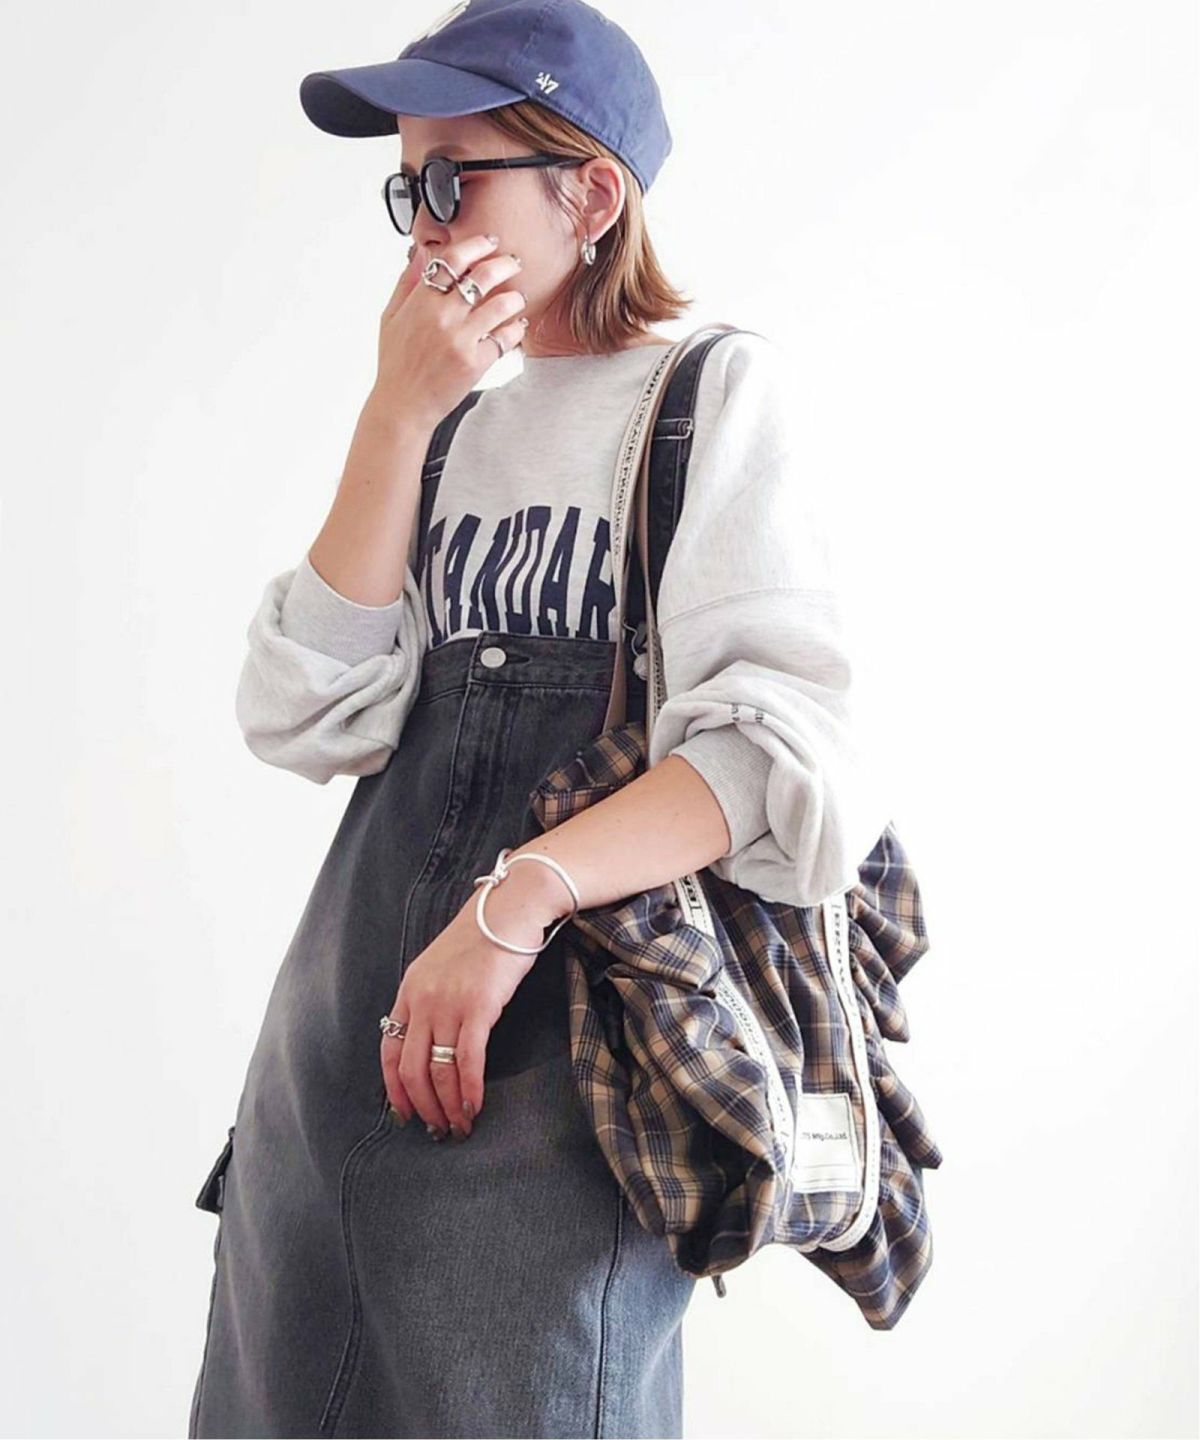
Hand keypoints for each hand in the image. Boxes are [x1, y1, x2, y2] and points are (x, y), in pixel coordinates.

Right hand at [371, 232, 527, 432]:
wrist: (403, 406)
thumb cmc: (396, 364)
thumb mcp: (391, 317)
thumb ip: (407, 283)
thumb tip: (420, 253)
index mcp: (421, 301)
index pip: (454, 258)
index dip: (476, 245)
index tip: (490, 242)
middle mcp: (443, 316)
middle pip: (484, 275)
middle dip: (505, 264)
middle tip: (514, 263)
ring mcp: (461, 339)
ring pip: (501, 304)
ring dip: (515, 297)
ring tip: (517, 298)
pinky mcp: (476, 361)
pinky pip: (506, 337)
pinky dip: (515, 330)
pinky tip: (516, 327)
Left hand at [379, 867, 558, 1138]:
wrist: (510, 909)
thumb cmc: (483, 936)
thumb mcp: (442, 965)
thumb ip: (432, 998)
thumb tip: (433, 1038)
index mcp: (409, 990)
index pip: (389, 1050)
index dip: (395, 1089)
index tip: (406, 1114)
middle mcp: (422, 999)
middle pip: (411, 1069)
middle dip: (423, 1108)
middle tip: (437, 1131)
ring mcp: (448, 1003)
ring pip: (438, 1071)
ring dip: (448, 1106)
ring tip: (460, 1127)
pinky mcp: (478, 1006)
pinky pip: (467, 1061)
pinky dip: (469, 1090)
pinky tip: (475, 1107)